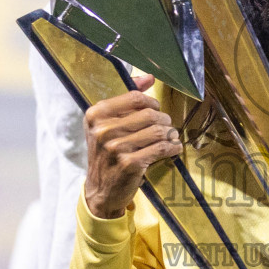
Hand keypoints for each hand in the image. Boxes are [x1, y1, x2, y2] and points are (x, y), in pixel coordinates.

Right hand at [83, 75, 181, 219]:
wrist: (101, 191)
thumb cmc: (107, 153)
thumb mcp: (106, 125)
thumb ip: (126, 99)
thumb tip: (148, 77)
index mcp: (95, 115)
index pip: (134, 97)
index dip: (151, 102)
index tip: (155, 109)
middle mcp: (102, 130)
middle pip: (150, 114)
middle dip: (163, 119)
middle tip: (165, 126)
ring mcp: (115, 148)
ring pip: (158, 130)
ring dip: (169, 134)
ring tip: (169, 137)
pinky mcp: (129, 164)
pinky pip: (161, 148)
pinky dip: (172, 147)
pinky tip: (173, 148)